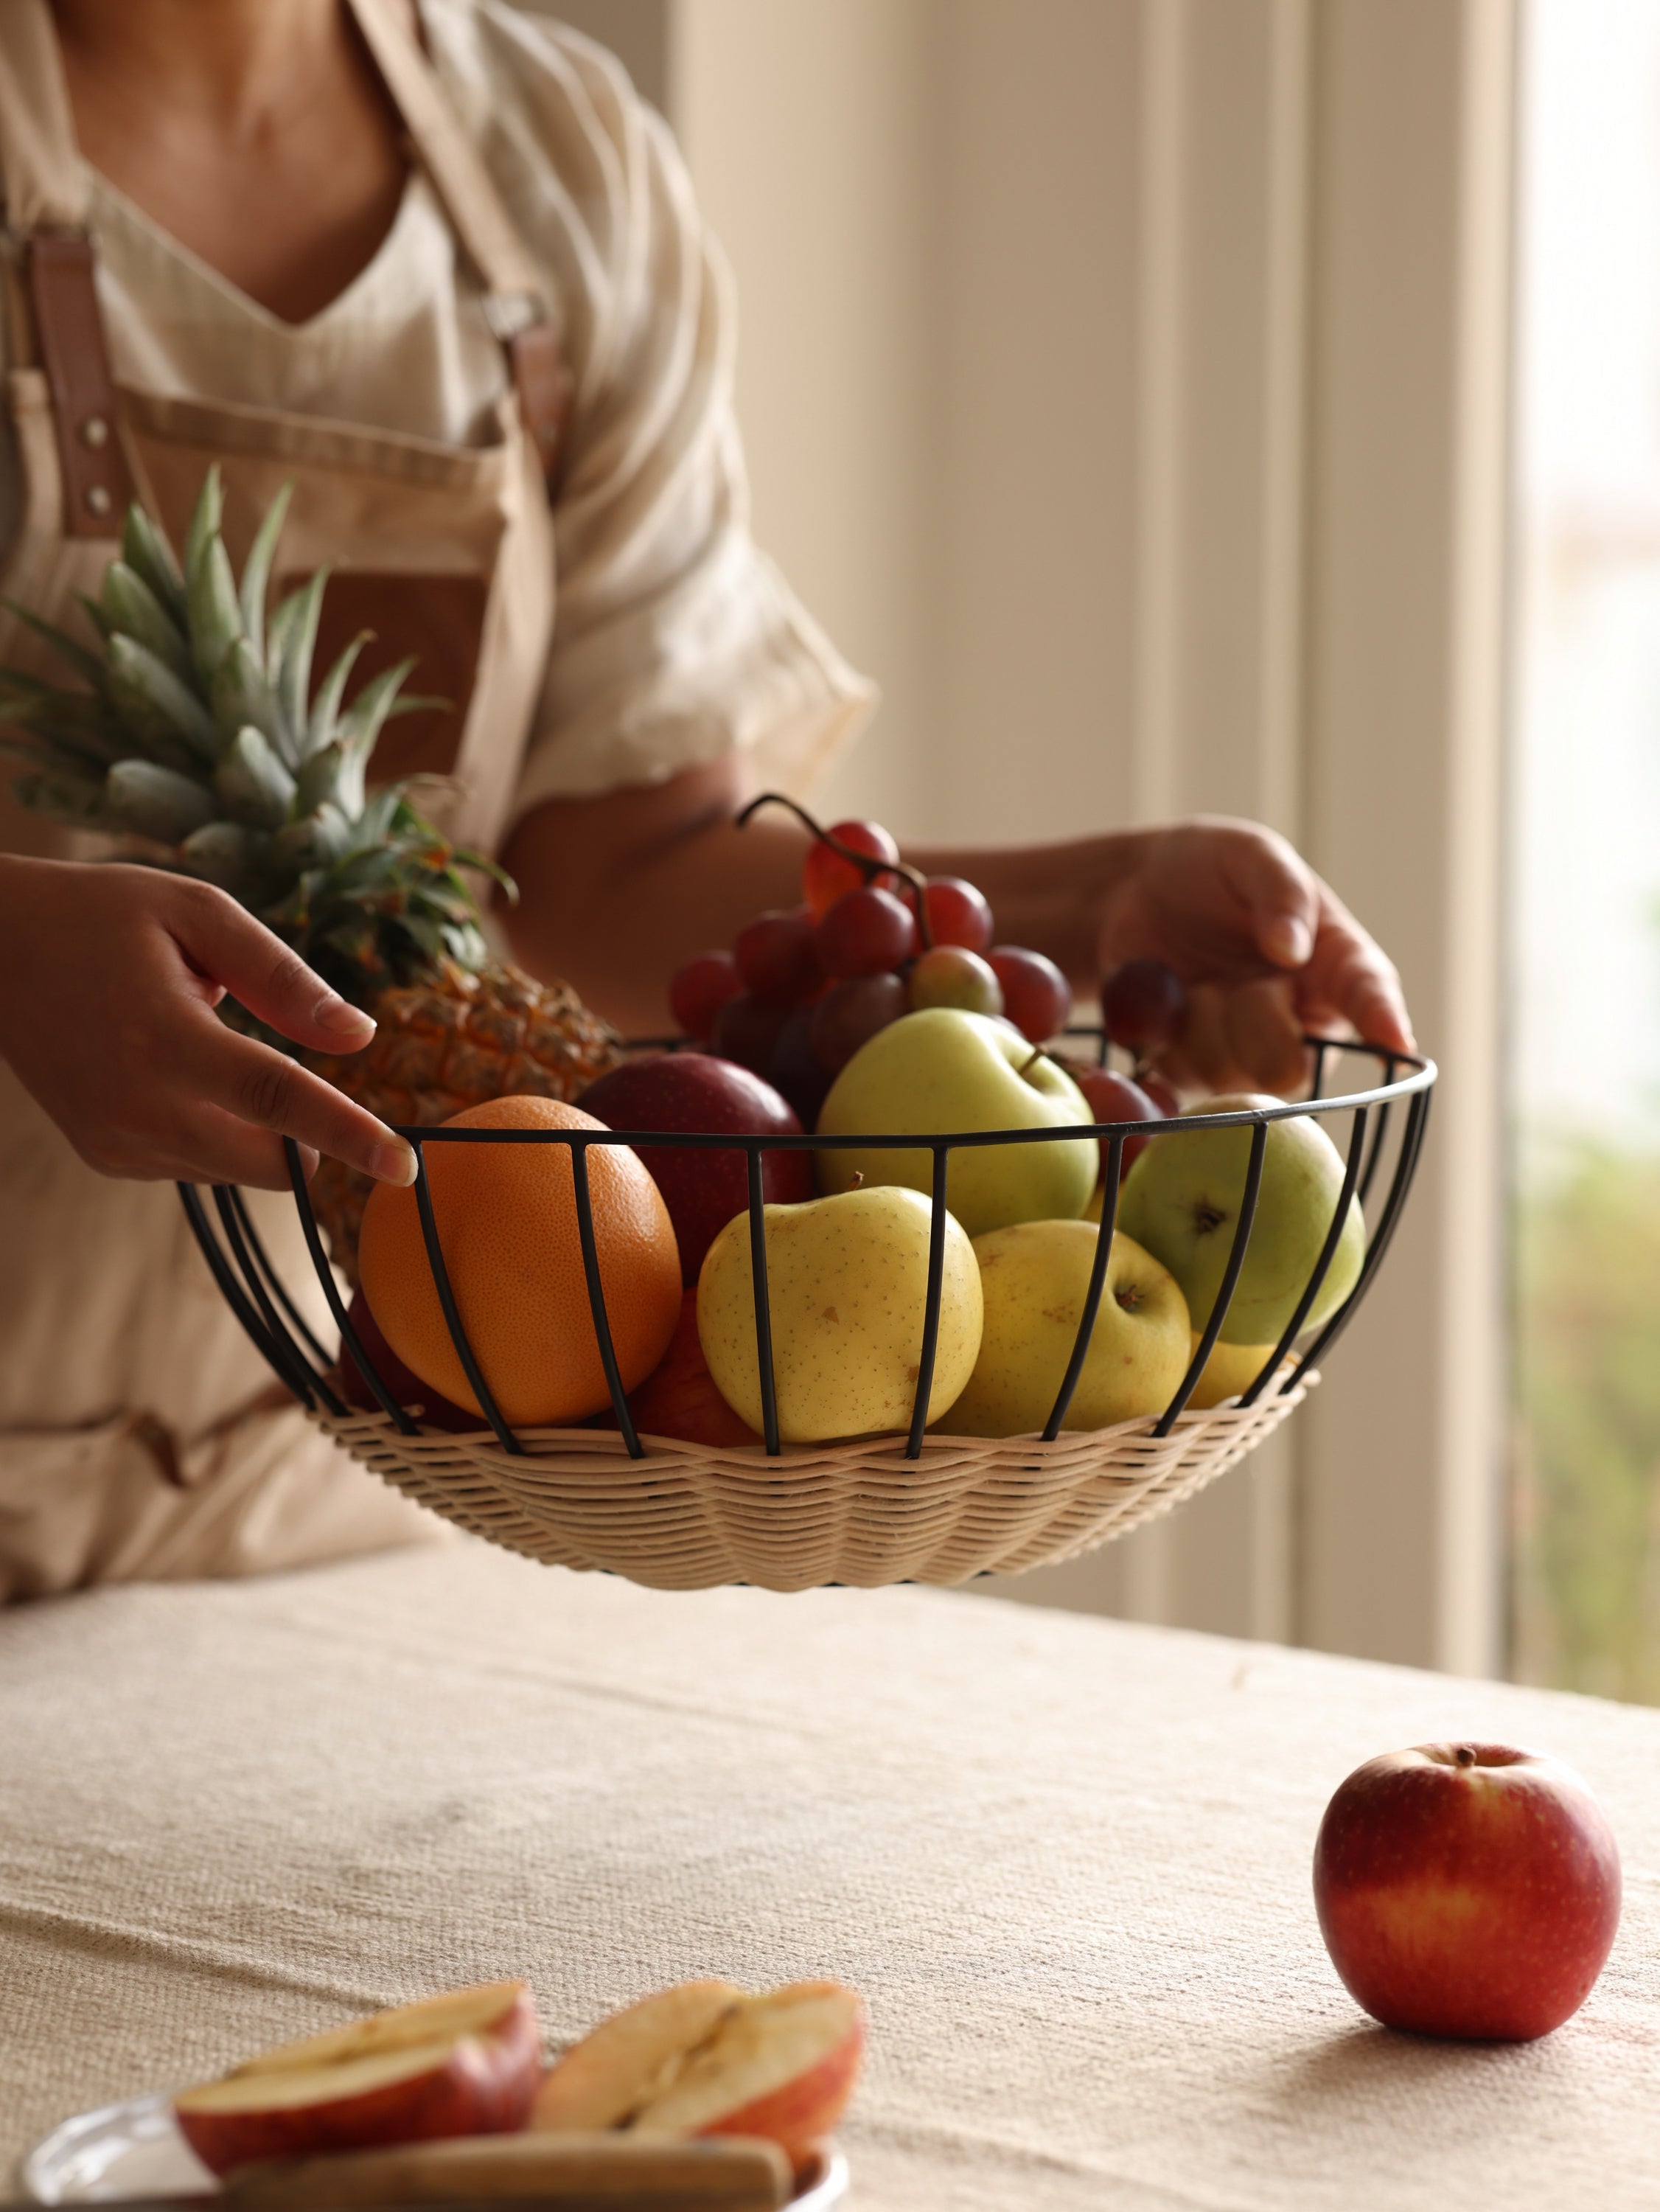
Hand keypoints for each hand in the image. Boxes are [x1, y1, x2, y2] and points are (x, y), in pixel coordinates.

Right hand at [0, 857, 417, 1190]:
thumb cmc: (102, 917)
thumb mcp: (198, 912)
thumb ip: (283, 976)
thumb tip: (359, 1037)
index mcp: (164, 1038)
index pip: (277, 1100)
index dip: (348, 1135)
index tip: (405, 1166)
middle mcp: (137, 1105)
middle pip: (268, 1163)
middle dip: (311, 1142)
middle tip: (301, 1078)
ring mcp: (116, 1140)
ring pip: (238, 1170)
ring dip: (257, 1129)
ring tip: (199, 1047)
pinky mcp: (106, 1157)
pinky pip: (197, 1165)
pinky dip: (214, 1131)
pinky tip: (173, 1072)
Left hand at [1096, 818, 1413, 1093]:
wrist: (1132, 889)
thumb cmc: (1210, 868)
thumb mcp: (1249, 855)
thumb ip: (1280, 890)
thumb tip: (1294, 948)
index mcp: (1333, 963)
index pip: (1367, 996)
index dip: (1382, 1021)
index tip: (1395, 1043)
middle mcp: (1298, 1018)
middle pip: (1293, 1065)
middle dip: (1255, 1023)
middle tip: (1230, 981)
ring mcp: (1245, 1050)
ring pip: (1232, 1076)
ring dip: (1201, 1024)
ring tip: (1195, 982)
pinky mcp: (1194, 1067)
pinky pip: (1182, 1080)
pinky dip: (1163, 1040)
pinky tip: (1166, 1003)